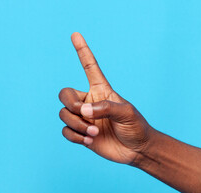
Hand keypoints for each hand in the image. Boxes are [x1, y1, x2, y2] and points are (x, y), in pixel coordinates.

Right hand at [59, 32, 152, 163]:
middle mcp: (90, 102)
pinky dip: (75, 136)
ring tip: (94, 132)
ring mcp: (84, 118)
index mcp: (101, 90)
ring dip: (76, 124)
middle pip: (64, 94)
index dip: (82, 51)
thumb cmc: (136, 127)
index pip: (89, 67)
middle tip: (85, 114)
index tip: (76, 35)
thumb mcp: (126, 113)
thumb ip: (105, 108)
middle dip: (71, 105)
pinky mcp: (81, 133)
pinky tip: (89, 140)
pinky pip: (66, 131)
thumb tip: (83, 110)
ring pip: (64, 114)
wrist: (136, 150)